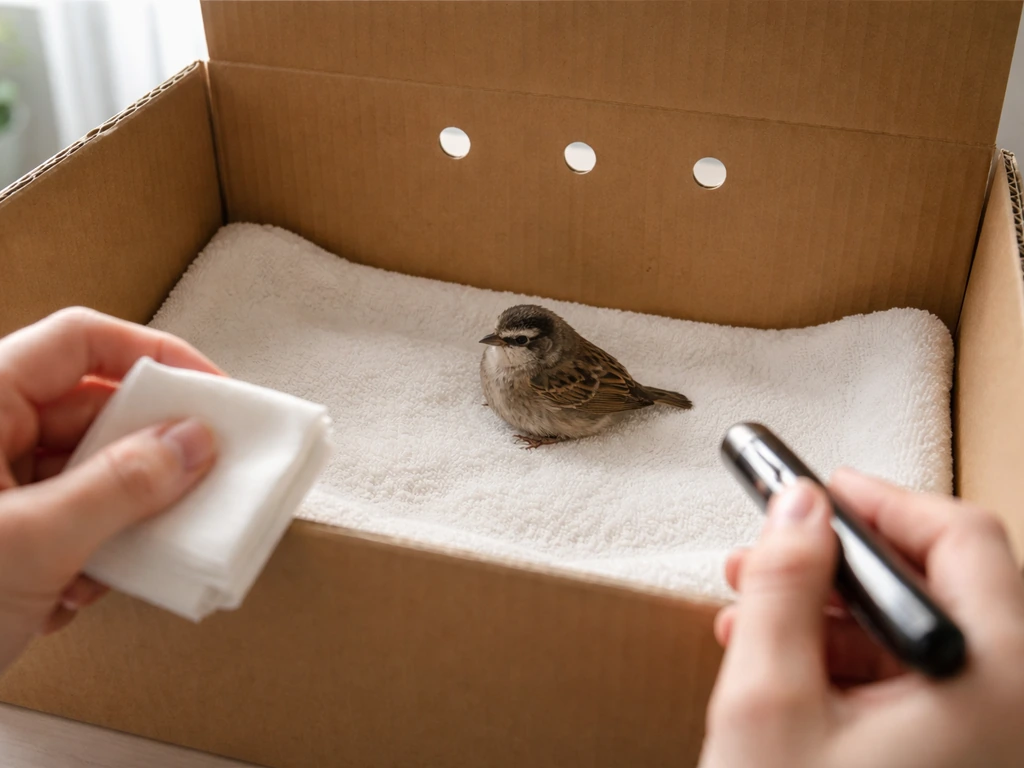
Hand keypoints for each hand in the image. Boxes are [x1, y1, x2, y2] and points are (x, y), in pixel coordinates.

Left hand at [0, 307, 220, 671]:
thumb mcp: (30, 542)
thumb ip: (121, 487)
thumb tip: (192, 443)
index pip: (80, 342)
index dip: (153, 354)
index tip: (210, 389)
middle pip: (95, 410)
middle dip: (150, 450)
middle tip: (200, 472)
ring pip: (92, 471)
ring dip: (125, 514)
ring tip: (134, 550)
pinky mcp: (4, 534)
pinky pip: (76, 518)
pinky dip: (94, 553)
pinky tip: (76, 591)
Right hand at [700, 469, 1023, 767]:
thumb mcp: (769, 702)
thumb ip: (783, 588)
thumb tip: (798, 508)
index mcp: (990, 684)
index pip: (963, 539)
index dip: (883, 501)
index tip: (826, 489)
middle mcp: (1009, 706)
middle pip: (939, 583)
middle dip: (840, 562)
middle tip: (778, 548)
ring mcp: (988, 733)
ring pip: (917, 631)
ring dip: (832, 611)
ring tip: (756, 613)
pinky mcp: (960, 752)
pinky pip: (912, 679)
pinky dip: (847, 659)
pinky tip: (783, 661)